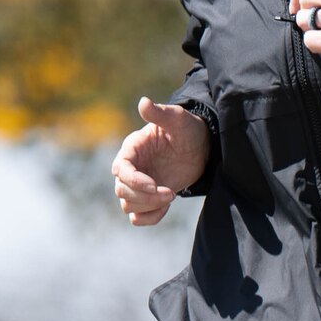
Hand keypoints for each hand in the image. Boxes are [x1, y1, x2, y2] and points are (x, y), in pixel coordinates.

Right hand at [112, 96, 210, 225]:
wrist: (200, 148)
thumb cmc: (187, 130)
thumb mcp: (177, 119)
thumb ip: (160, 113)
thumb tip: (143, 102)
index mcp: (132, 149)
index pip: (121, 170)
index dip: (134, 181)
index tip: (155, 185)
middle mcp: (131, 168)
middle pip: (122, 191)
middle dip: (145, 197)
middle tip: (170, 193)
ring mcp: (138, 185)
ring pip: (128, 206)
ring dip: (148, 207)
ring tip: (170, 196)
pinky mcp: (148, 198)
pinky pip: (137, 217)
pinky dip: (149, 218)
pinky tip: (165, 208)